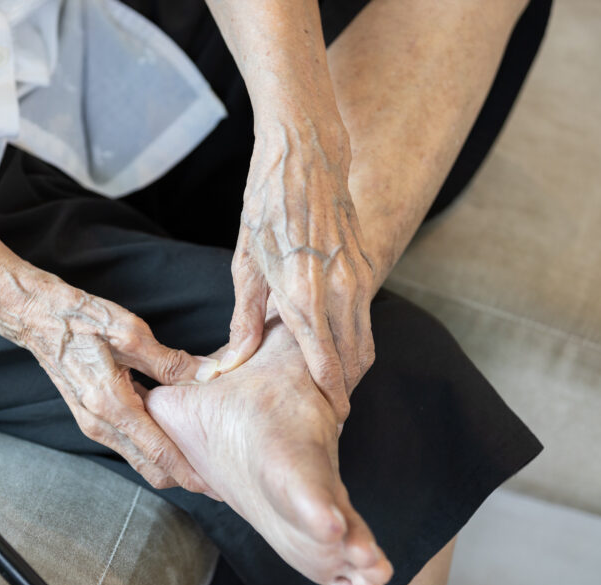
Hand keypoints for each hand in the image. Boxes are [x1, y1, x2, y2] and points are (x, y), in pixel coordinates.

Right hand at [0, 270, 219, 495]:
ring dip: (168, 462)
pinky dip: (152, 446)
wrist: (37, 317)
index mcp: (110, 404)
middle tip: (216, 479)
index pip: (156, 451)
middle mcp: (99, 422)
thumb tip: (207, 374)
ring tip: (201, 457)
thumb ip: (169, 361)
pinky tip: (175, 433)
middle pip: (148, 466)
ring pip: (138, 457)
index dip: (187, 471)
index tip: (213, 484)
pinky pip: (127, 442)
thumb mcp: (129, 332)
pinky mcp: (92, 416)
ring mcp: (93, 422)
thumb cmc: (79, 319)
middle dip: (182, 477)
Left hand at [223, 121, 375, 421]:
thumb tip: (233, 363)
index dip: (329, 397)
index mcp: (303, 293)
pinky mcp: (367, 262)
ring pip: (366, 339)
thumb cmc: (266, 201)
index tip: (325, 419)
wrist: (304, 149)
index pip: (326, 365)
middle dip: (344, 390)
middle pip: (355, 360)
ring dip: (352, 367)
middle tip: (327, 412)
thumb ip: (245, 319)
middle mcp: (340, 288)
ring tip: (331, 387)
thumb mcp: (245, 262)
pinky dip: (356, 337)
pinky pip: (367, 314)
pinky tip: (336, 346)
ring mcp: (359, 274)